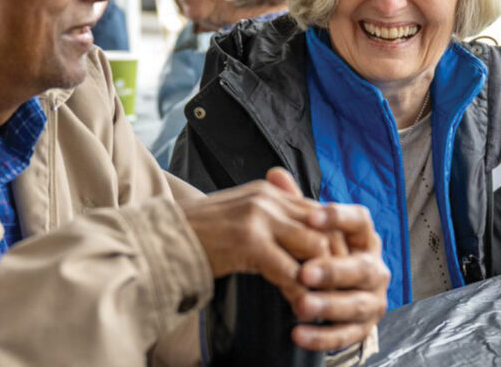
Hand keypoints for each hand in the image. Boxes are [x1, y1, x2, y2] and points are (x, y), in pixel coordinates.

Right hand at [179, 168, 331, 302]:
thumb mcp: (240, 218)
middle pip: (323, 228)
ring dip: (321, 279)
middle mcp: (268, 198)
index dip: (334, 242)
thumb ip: (270, 221)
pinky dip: (298, 292)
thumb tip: (301, 241)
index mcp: (268, 191)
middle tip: (339, 291)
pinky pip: (289, 270)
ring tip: (321, 302)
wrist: (160, 240)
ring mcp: (259, 217)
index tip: (340, 270)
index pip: (319, 213)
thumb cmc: (198, 237)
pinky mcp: (249, 240)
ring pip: (313, 247)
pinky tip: (298, 308)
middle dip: (336, 262)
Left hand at [287, 190, 389, 351]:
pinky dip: (322, 336)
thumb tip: (275, 174)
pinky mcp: (363, 328)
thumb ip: (296, 206)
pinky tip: (297, 334)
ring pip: (355, 303)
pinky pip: (345, 334)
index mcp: (364, 238)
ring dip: (328, 305)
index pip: (360, 220)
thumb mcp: (311, 231)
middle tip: (305, 272)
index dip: (339, 218)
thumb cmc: (320, 255)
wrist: (333, 297)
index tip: (312, 216)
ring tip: (300, 306)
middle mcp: (374, 268)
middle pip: (361, 267)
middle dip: (333, 270)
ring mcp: (372, 299)